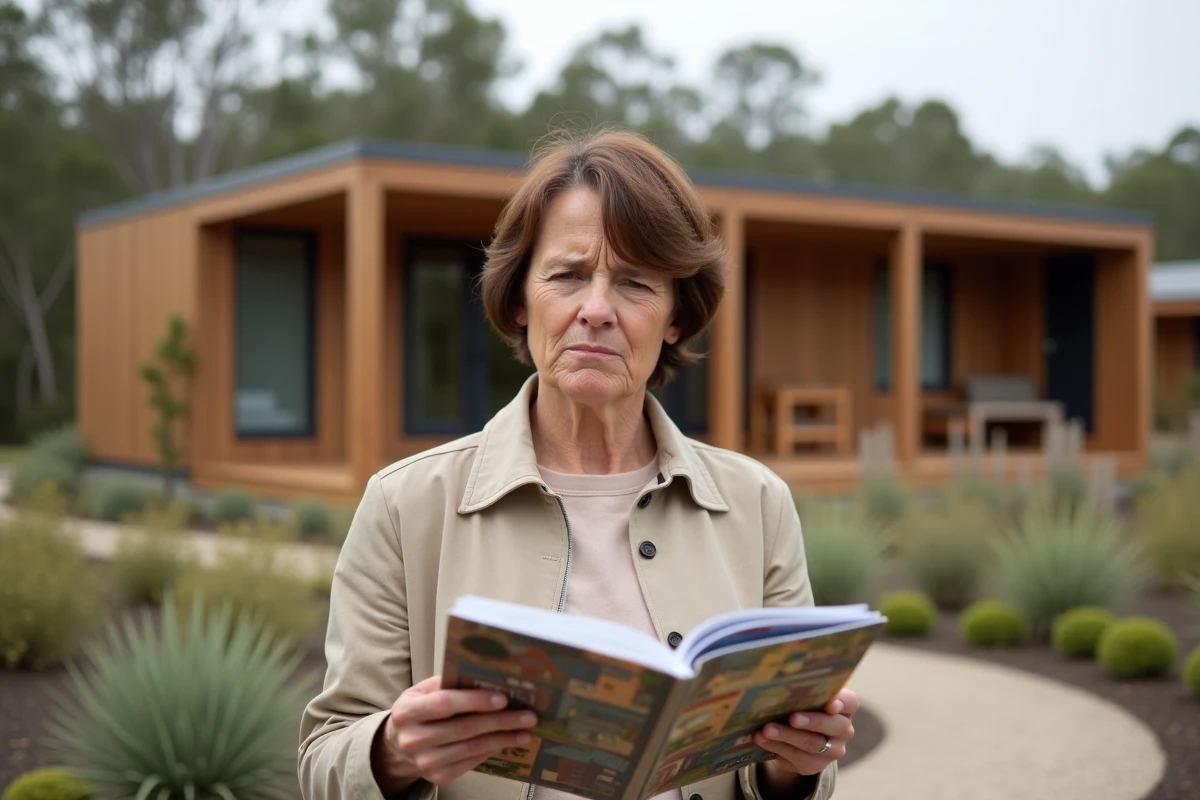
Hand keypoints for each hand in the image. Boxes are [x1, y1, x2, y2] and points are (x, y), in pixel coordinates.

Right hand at [371, 675, 538, 792]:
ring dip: (503, 739)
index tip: (503, 698)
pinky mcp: (437, 776)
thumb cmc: (418, 710)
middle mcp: (413, 739)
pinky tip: (506, 742)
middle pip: (463, 728)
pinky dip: (491, 750)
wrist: (398, 744)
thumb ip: (448, 683)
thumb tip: (486, 677)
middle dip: (500, 721)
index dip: (475, 701)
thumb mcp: (423, 691)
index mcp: (407, 711)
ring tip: (525, 731)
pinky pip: (470, 762)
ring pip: (471, 747)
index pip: (445, 704)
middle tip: (527, 716)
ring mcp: (424, 761)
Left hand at [752, 689, 858, 794]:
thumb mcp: (805, 698)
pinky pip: (795, 756)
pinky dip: (776, 746)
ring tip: (767, 729)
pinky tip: (761, 738)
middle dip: (811, 721)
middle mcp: (843, 730)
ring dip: (786, 735)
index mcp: (844, 707)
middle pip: (833, 726)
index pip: (850, 702)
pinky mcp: (814, 765)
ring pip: (812, 743)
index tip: (830, 704)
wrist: (795, 740)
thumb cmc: (801, 707)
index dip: (841, 702)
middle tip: (793, 718)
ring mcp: (831, 750)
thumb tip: (776, 683)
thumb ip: (800, 692)